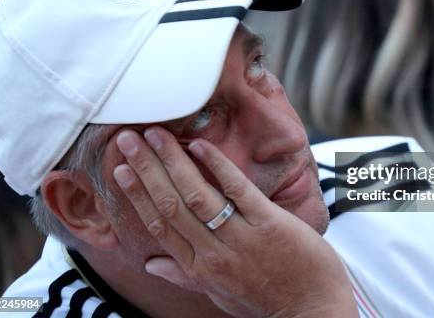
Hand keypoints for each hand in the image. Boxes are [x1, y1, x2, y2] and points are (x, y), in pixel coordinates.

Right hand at [113, 126, 357, 317]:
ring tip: (155, 134)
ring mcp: (241, 237)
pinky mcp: (269, 224)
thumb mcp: (219, 294)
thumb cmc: (266, 300)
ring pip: (196, 195)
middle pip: (170, 204)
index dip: (137, 195)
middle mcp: (213, 253)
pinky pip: (238, 190)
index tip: (121, 170)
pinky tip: (201, 145)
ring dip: (172, 161)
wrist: (313, 312)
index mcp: (198, 268)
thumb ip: (185, 275)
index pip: (158, 225)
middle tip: (128, 139)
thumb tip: (152, 265)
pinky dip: (218, 167)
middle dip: (146, 169)